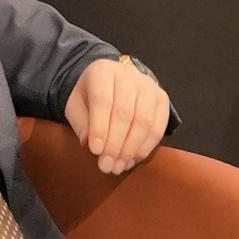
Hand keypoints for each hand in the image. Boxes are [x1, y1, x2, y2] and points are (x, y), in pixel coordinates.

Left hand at [62, 55, 170, 175]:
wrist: (110, 82)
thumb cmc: (89, 96)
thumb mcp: (76, 106)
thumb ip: (81, 123)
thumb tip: (90, 144)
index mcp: (102, 71)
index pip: (103, 100)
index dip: (100, 127)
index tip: (95, 151)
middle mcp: (129, 75)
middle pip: (125, 113)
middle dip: (115, 144)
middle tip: (106, 166)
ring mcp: (149, 86)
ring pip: (144, 121)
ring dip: (131, 149)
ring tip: (119, 166)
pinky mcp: (162, 99)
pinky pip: (158, 127)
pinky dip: (146, 147)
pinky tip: (133, 159)